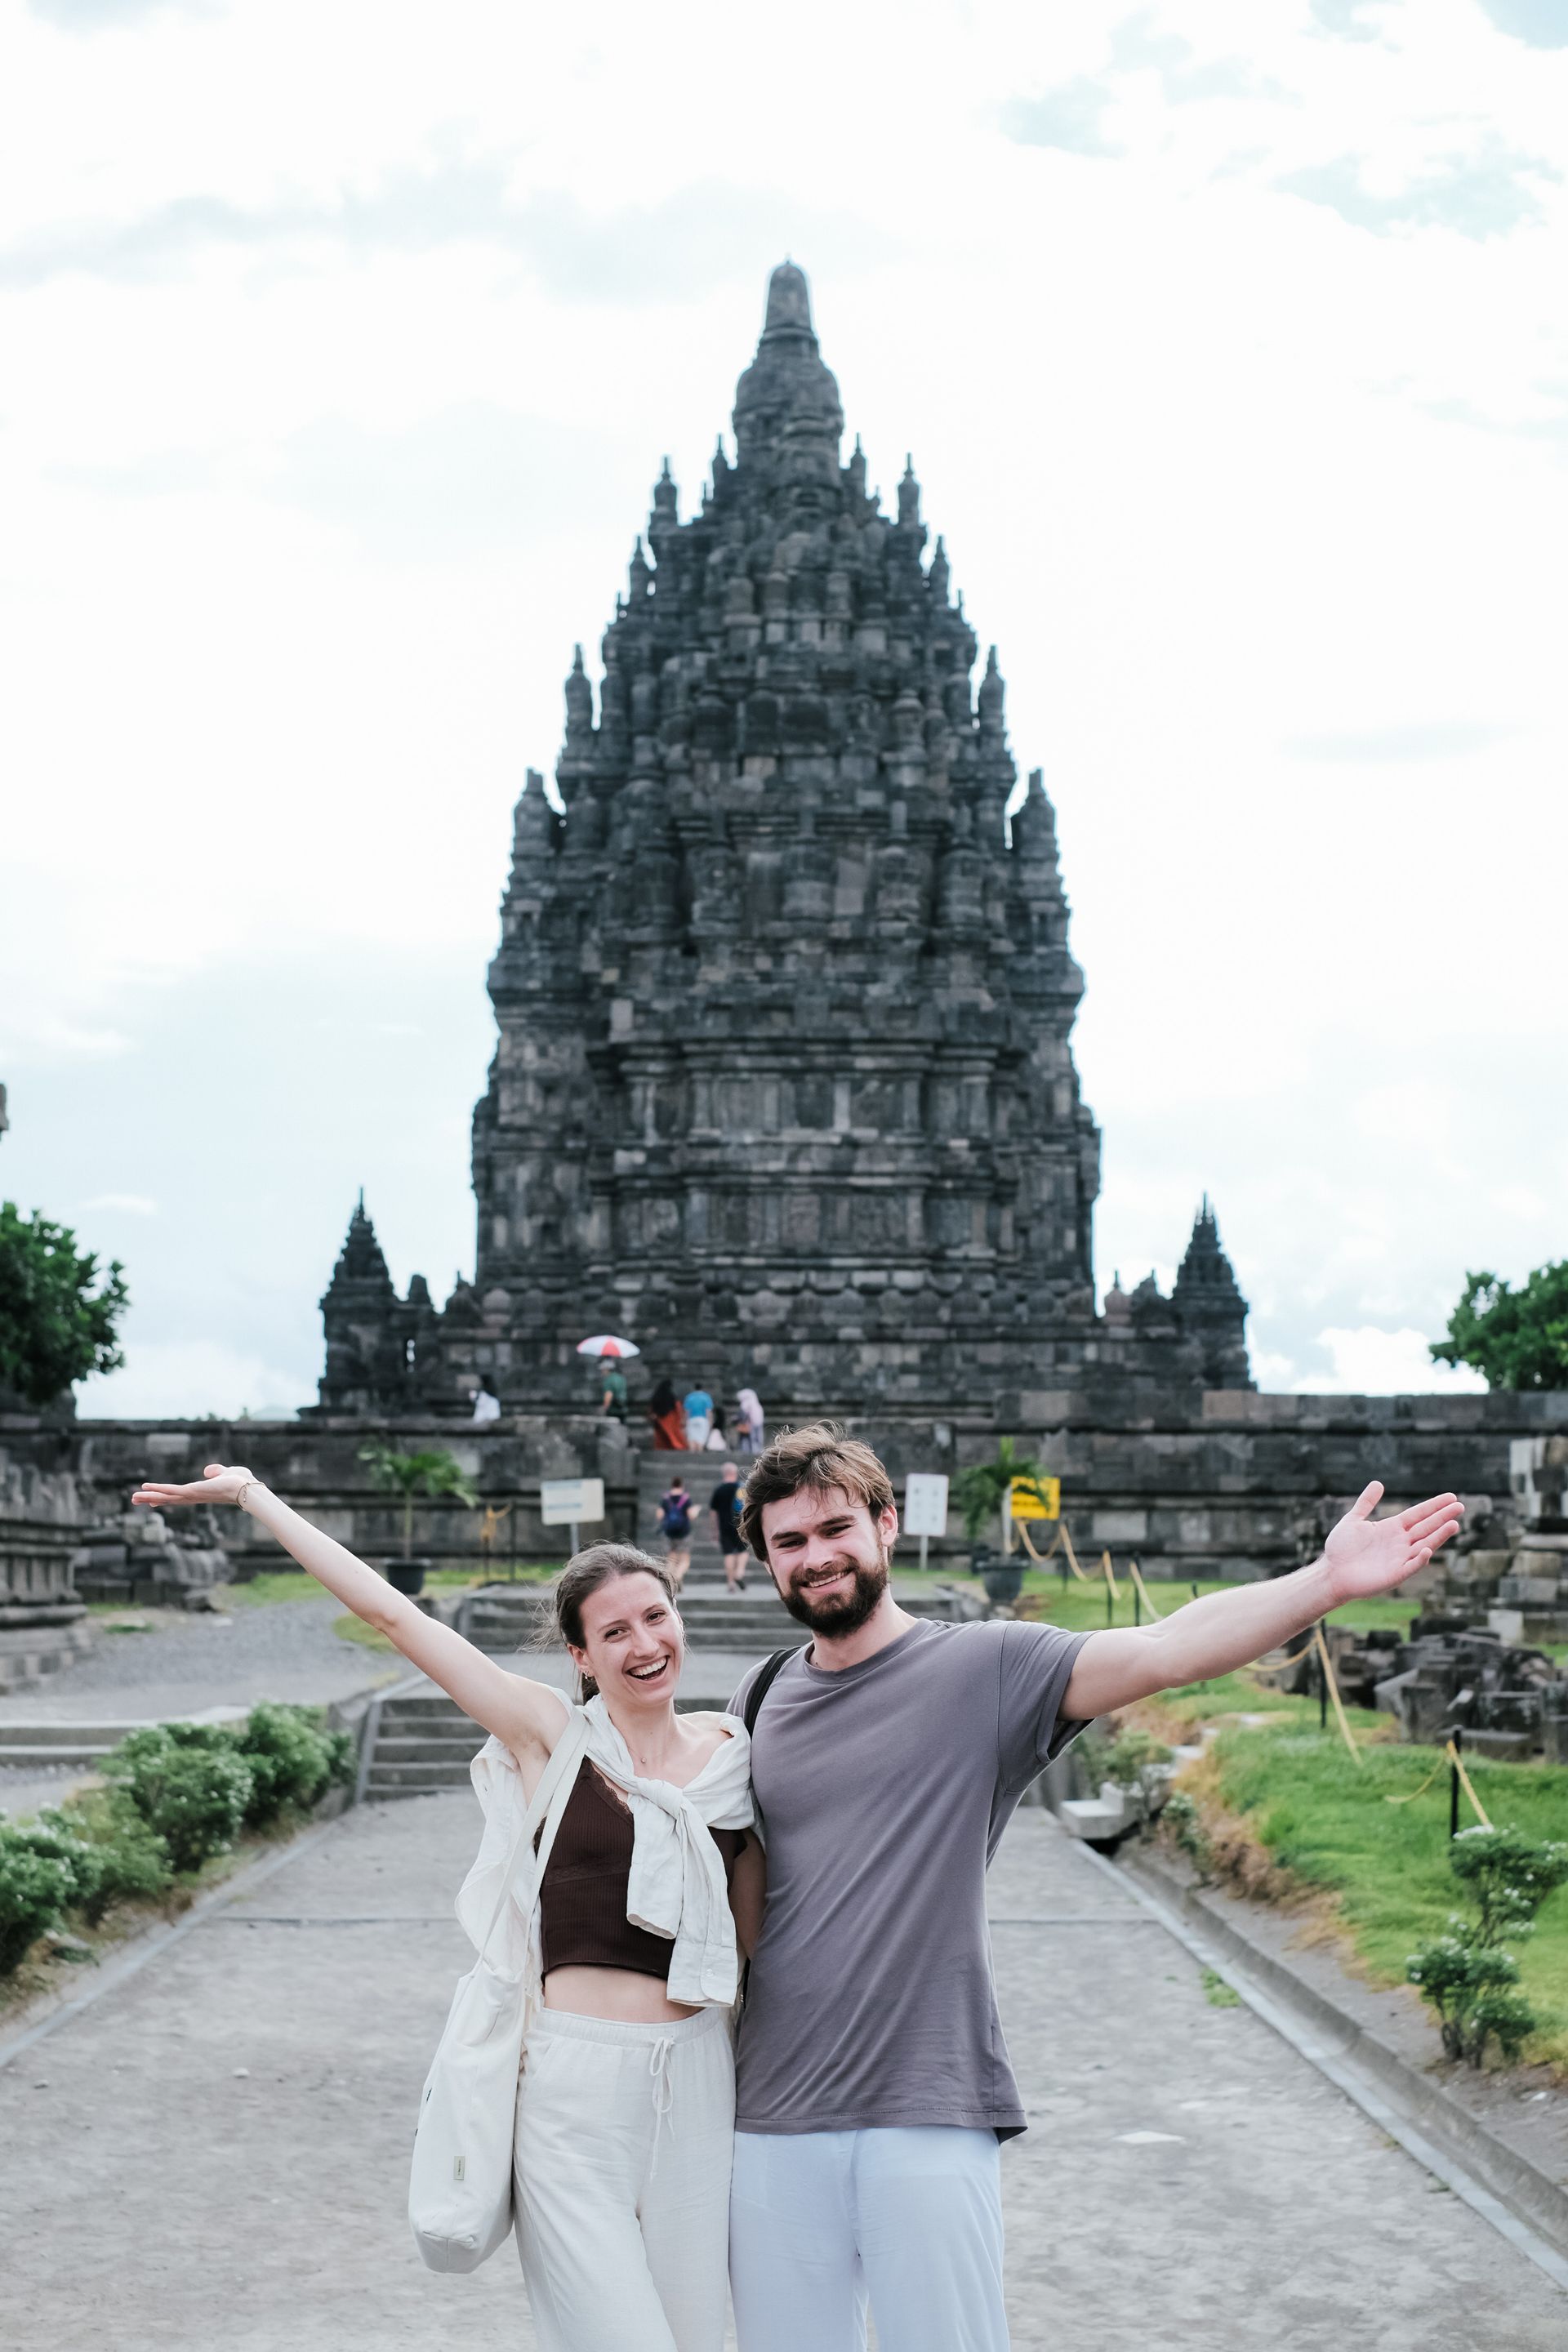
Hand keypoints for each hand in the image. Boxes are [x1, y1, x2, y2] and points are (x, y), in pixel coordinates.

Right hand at [131, 1462, 257, 1509]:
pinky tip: (145, 1488)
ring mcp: (191, 1495)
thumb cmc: (240, 1482)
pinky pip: (171, 1491)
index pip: (178, 1496)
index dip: (165, 1497)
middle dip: (151, 1499)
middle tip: (135, 1500)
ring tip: (133, 1498)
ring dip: (149, 1496)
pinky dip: (158, 1489)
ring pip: (166, 1497)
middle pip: (168, 1499)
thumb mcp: (226, 1473)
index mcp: (199, 1493)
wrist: (246, 1488)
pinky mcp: (191, 1492)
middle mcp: (193, 1497)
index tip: (152, 1501)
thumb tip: (207, 1471)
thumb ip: (216, 1471)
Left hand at [1321, 1482, 1462, 1603]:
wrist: (1331, 1573)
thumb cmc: (1341, 1549)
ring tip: (1454, 1524)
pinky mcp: (1395, 1575)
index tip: (1451, 1497)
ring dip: (1439, 1536)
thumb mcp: (1353, 1520)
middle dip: (1443, 1517)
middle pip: (1426, 1527)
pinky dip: (1420, 1559)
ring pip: (1424, 1545)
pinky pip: (1411, 1566)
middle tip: (1460, 1506)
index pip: (1418, 1514)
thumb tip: (1378, 1483)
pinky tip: (1427, 1550)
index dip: (1434, 1506)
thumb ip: (1366, 1503)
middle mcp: (1400, 1542)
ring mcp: (1399, 1559)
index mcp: (1392, 1528)